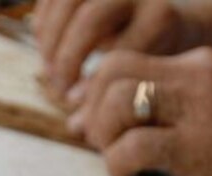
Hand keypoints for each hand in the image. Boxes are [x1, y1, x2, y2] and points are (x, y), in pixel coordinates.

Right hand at [33, 0, 193, 98]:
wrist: (168, 21)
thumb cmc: (155, 63)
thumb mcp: (145, 81)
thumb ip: (114, 100)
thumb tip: (76, 126)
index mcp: (160, 19)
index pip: (117, 50)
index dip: (90, 80)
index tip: (75, 100)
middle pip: (90, 18)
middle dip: (67, 57)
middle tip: (58, 87)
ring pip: (67, 1)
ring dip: (50, 40)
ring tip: (48, 70)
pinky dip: (43, 24)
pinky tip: (46, 51)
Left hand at [71, 48, 211, 175]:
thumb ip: (170, 105)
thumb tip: (104, 118)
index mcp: (200, 63)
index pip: (123, 59)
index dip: (96, 91)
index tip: (96, 122)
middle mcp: (199, 76)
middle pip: (112, 72)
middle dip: (93, 109)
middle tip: (100, 141)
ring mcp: (202, 111)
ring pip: (119, 102)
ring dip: (104, 136)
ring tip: (116, 158)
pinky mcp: (203, 149)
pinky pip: (136, 147)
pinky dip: (118, 164)